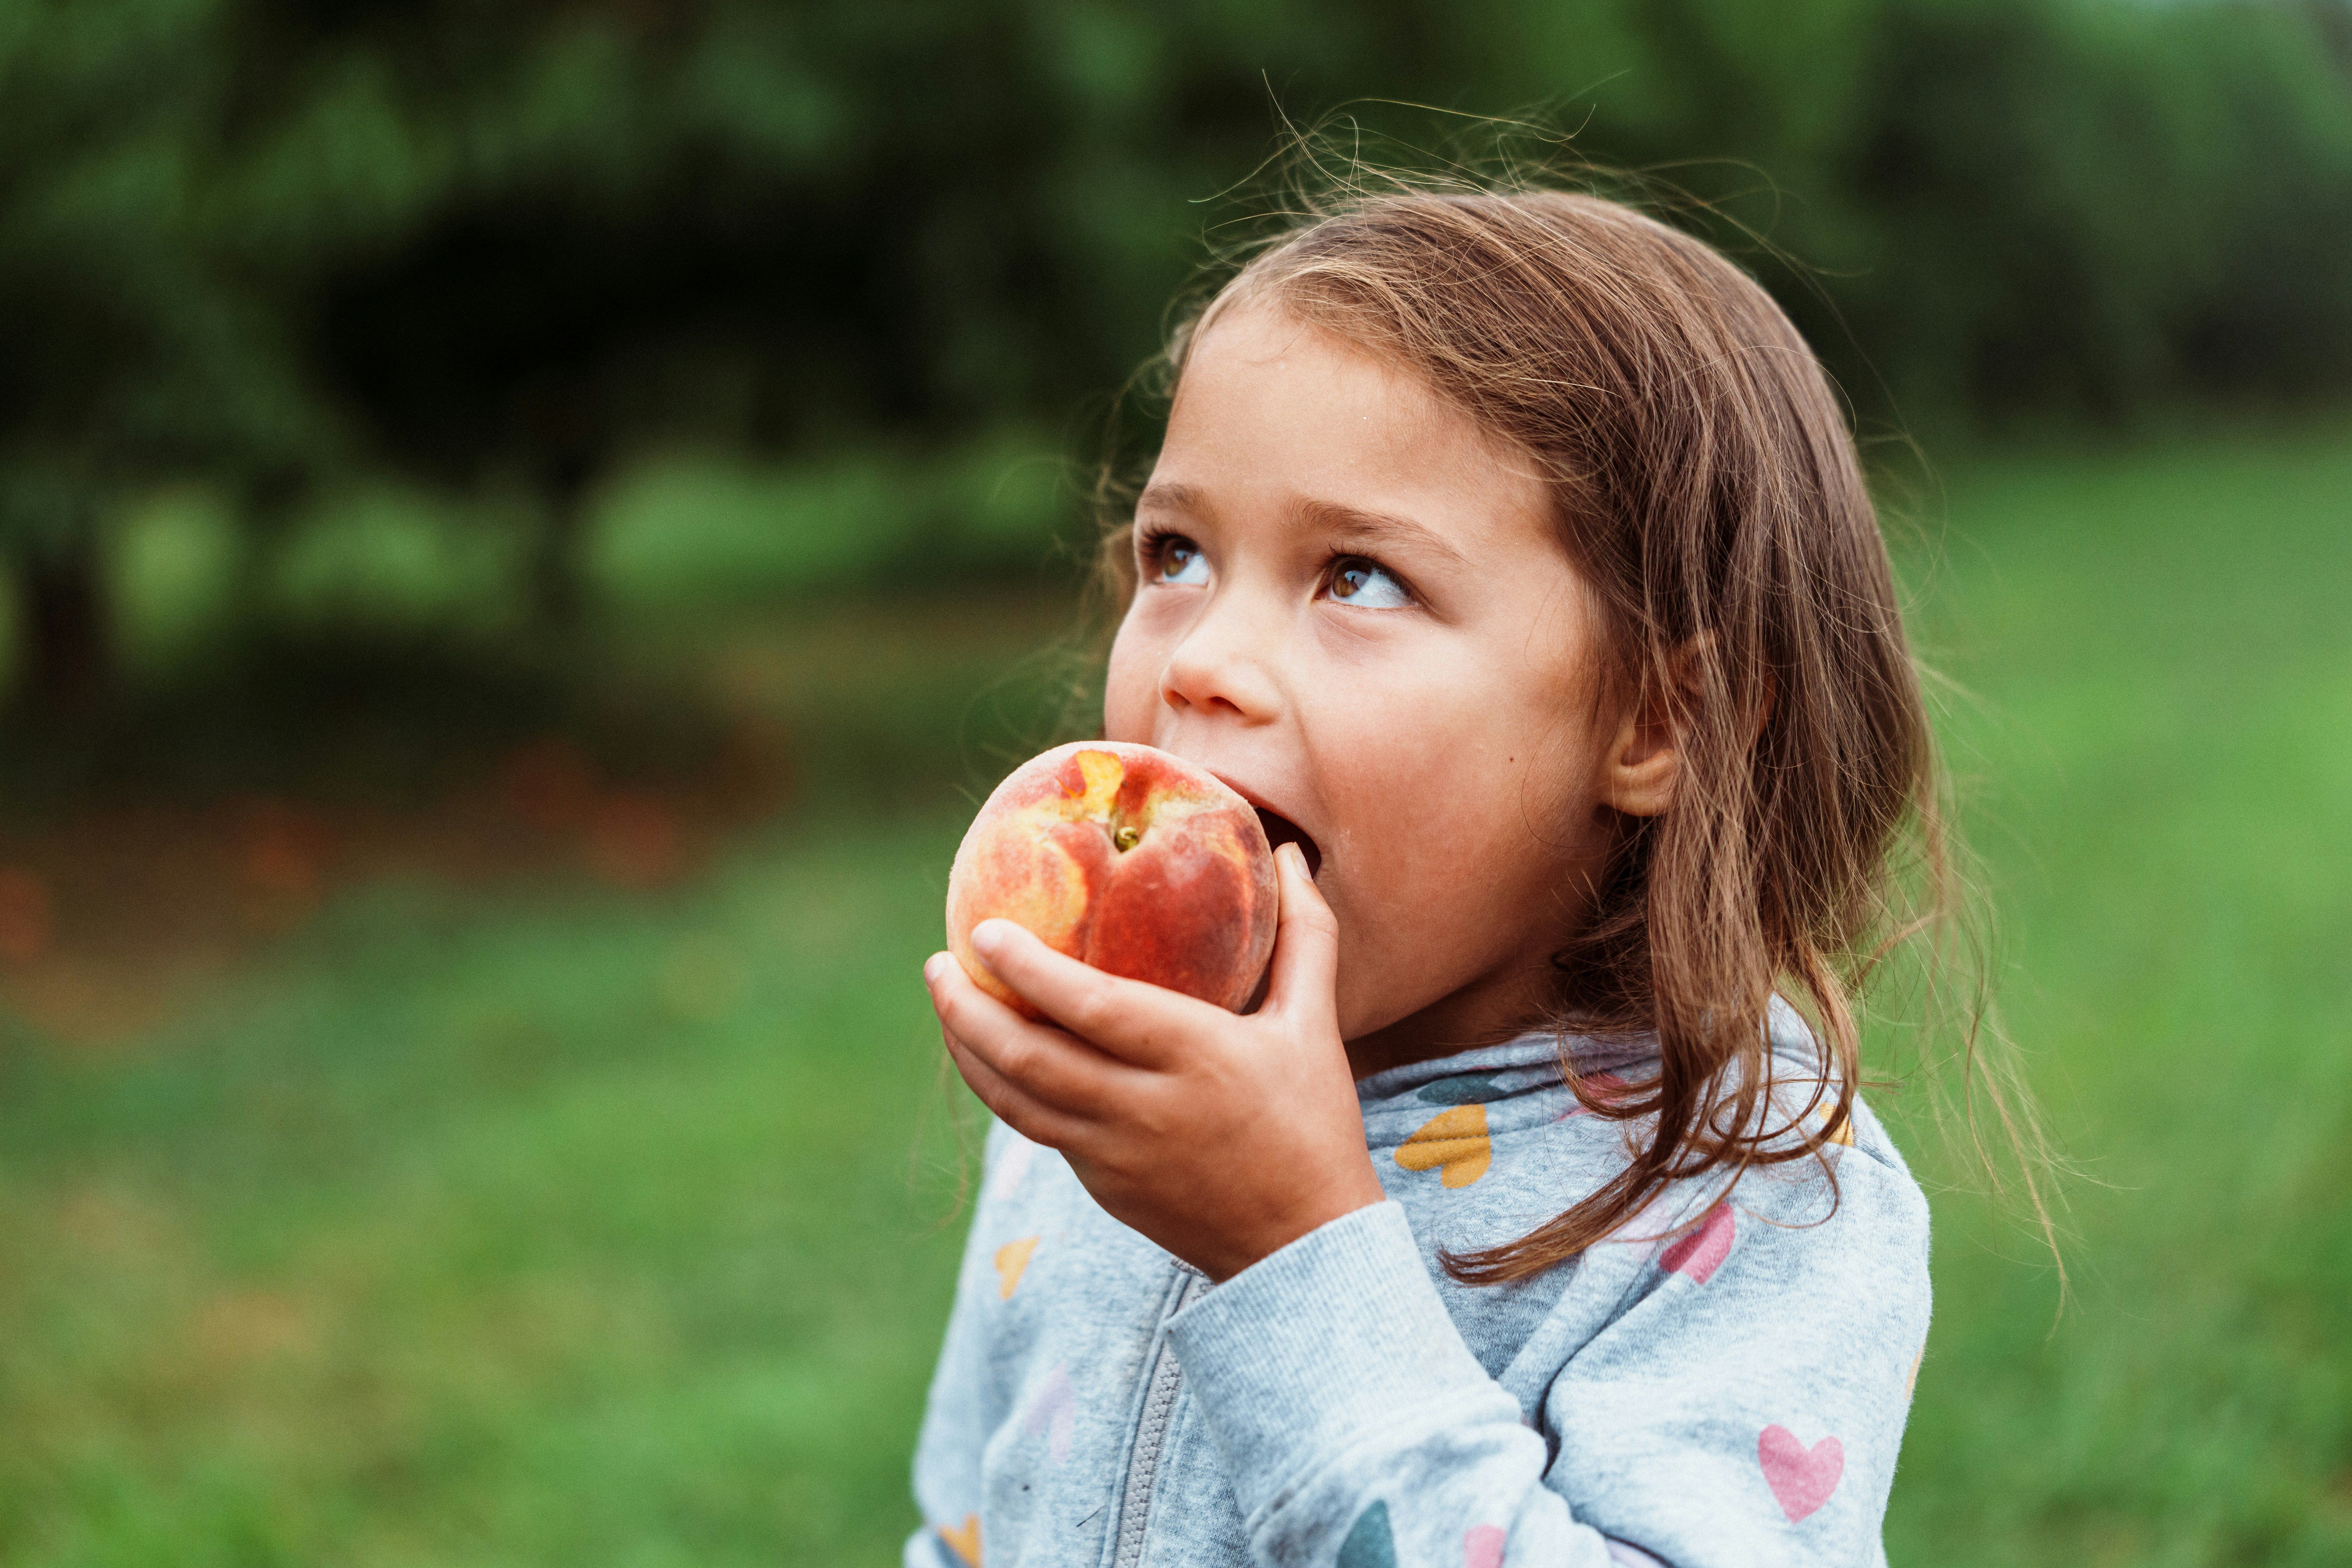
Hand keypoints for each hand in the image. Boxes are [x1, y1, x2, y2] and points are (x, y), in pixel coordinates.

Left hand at [924, 842, 1387, 1280]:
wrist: (1304, 1248)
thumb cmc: (1312, 1123)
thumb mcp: (1313, 1024)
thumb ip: (1303, 934)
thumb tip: (1289, 853)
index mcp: (1196, 1057)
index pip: (1090, 1007)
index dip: (1027, 969)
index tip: (982, 930)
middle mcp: (1144, 1108)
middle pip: (1028, 1058)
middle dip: (967, 1009)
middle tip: (938, 962)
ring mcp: (1115, 1156)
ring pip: (1015, 1101)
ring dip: (969, 1049)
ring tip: (946, 999)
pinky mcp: (1102, 1187)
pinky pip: (1038, 1129)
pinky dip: (1004, 1087)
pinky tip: (992, 1051)